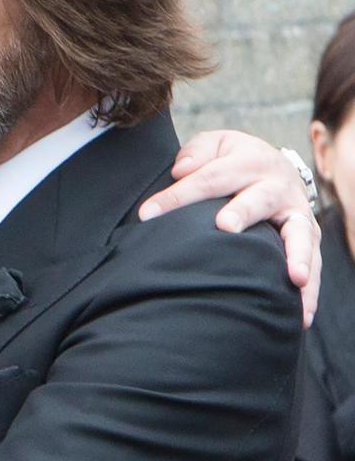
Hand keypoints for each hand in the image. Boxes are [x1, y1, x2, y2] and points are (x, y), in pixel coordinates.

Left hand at [138, 130, 320, 327]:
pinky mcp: (308, 236)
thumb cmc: (234, 160)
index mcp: (248, 160)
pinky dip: (310, 291)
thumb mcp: (216, 144)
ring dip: (295, 256)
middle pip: (257, 199)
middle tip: (224, 227)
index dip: (177, 196)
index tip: (147, 214)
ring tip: (293, 278)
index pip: (208, 178)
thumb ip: (196, 153)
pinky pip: (313, 262)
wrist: (277, 165)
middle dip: (242, 212)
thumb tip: (180, 171)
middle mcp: (276, 185)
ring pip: (298, 234)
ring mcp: (297, 212)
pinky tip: (301, 316)